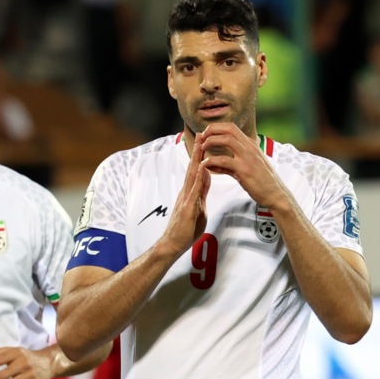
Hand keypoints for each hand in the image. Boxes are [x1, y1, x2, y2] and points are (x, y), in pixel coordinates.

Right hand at [159, 130, 211, 255]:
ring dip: (197, 159)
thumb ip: (202, 193)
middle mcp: (185, 192)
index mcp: (189, 193)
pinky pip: (194, 191)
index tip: (205, 141)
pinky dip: (198, 179)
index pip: (196, 170)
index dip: (201, 156)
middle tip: (202, 134)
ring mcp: (185, 199)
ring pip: (192, 175)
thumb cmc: (185, 230)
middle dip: (198, 151)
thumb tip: (207, 178)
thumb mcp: (198, 208)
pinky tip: (202, 169)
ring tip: (201, 145)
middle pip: (193, 168)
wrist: (173, 244)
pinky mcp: (187, 208)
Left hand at [200, 123, 291, 210]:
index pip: (231, 127)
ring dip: (211, 142)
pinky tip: (205, 165)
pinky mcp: (244, 170)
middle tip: (201, 139)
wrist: (275, 194)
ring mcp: (248, 158)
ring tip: (201, 149)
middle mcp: (250, 147)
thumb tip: (214, 161)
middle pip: (229, 129)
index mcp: (251, 144)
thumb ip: (231, 161)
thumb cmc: (262, 181)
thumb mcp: (248, 166)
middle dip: (212, 130)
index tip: (206, 135)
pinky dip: (212, 161)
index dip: (216, 128)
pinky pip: (224, 160)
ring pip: (227, 140)